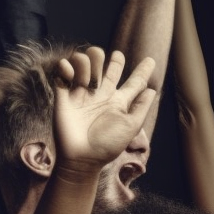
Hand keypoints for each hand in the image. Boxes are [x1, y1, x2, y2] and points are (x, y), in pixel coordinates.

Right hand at [51, 47, 156, 176]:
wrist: (81, 157)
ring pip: (86, 67)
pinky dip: (65, 67)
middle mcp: (101, 96)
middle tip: (116, 56)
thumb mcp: (132, 126)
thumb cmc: (108, 144)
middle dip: (114, 60)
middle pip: (109, 70)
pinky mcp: (63, 97)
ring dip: (89, 62)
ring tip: (88, 75)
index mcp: (118, 102)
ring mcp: (81, 95)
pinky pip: (61, 75)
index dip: (142, 71)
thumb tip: (152, 89)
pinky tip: (69, 71)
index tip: (151, 60)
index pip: (133, 83)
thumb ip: (141, 106)